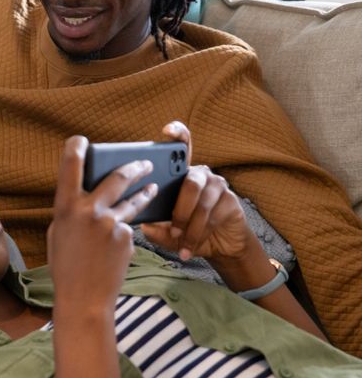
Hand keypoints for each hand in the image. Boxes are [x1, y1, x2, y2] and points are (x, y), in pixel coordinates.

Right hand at [47, 135, 157, 307]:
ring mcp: (110, 222)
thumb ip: (72, 210)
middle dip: (134, 166)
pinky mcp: (126, 237)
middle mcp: (88, 209)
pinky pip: (130, 227)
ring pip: (133, 200)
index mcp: (65, 206)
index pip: (70, 162)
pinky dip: (128, 231)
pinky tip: (122, 243)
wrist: (84, 298)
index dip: (76, 146)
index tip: (83, 141)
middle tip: (144, 163)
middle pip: (117, 175)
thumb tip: (85, 190)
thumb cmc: (67, 267)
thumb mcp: (60, 232)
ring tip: (152, 188)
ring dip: (145, 193)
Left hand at [140, 122, 253, 262]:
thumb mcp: (168, 234)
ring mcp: (218, 185)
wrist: (220, 247)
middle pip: (190, 183)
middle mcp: (201, 175)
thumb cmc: (190, 233)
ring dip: (190, 228)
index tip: (166, 130)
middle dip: (179, 211)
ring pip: (201, 203)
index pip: (182, 148)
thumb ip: (157, 229)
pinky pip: (213, 215)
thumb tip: (146, 226)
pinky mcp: (230, 200)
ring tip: (182, 242)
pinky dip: (200, 234)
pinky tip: (193, 245)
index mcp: (182, 176)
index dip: (177, 134)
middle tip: (173, 230)